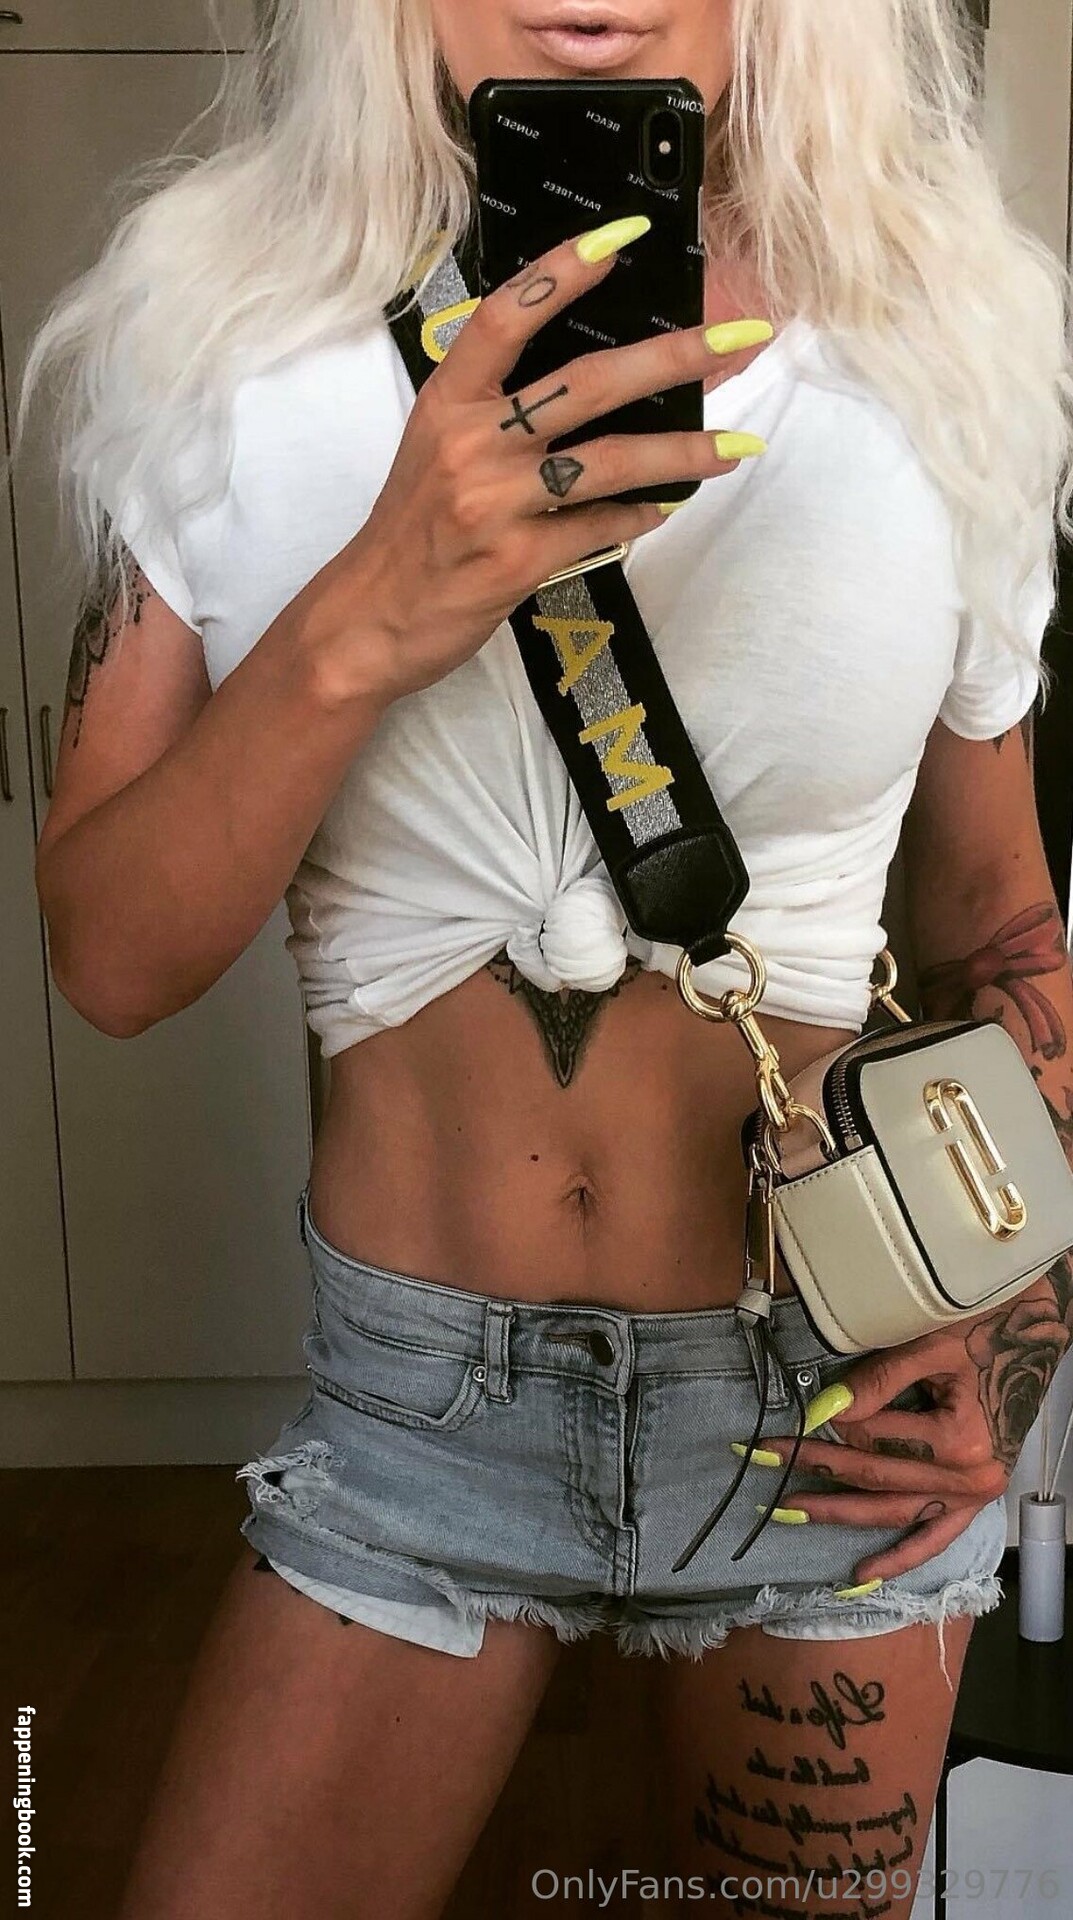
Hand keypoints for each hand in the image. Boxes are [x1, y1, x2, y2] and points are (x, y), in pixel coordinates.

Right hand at [312, 220, 772, 706]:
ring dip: (684, 454)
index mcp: (448, 402)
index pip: (508, 317)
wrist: (369, 619)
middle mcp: (471, 443)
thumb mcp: (436, 449)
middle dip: (675, 358)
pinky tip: (667, 508)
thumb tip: (591, 383)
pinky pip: (599, 528)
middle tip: (739, 341)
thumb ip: (496, 412)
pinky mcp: (516, 560)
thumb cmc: (412, 532)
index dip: (563, 271)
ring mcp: (494, 502)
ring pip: (611, 462)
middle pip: (589, 383)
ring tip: (737, 448)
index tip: (623, 235)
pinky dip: (639, 517)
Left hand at [756, 1283, 1070, 1584]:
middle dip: (815, 1468)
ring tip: (787, 1511)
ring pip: (894, 1514)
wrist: (1037, 1333)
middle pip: (875, 1478)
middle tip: (761, 1458)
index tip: (794, 1415)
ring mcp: (974, 1494)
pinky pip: (934, 1538)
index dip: (830, 1424)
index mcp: (959, 1440)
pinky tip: (860, 1576)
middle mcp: (969, 1478)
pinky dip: (899, 1559)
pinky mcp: (976, 1499)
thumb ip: (877, 1381)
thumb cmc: (986, 1328)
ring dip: (840, 1514)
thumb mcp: (930, 1345)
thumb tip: (823, 1410)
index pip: (872, 1438)